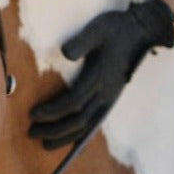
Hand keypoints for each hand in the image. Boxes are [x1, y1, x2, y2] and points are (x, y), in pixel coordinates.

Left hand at [28, 0, 173, 149]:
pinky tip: (72, 143)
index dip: (52, 111)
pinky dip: (82, 136)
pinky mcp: (111, 99)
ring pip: (87, 126)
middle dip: (54, 129)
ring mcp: (110, 98)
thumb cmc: (115, 28)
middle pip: (78, 120)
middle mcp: (106, 93)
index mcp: (100, 77)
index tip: (32, 114)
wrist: (141, 32)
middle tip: (31, 133)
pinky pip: (96, 123)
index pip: (72, 102)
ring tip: (45, 144)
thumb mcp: (97, 29)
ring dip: (65, 137)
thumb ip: (82, 41)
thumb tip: (65, 54)